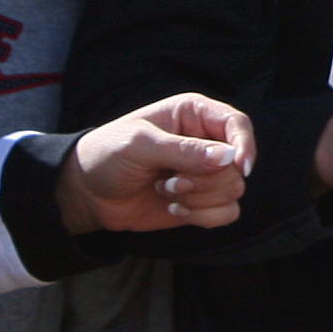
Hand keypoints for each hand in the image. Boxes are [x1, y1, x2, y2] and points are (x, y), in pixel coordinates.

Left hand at [57, 94, 252, 232]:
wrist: (88, 193)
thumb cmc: (108, 155)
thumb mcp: (140, 146)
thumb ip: (183, 151)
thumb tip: (228, 157)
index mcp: (193, 114)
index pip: (237, 124)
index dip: (244, 145)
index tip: (238, 167)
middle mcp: (205, 142)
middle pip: (236, 165)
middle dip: (205, 181)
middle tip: (170, 182)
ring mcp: (205, 174)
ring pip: (234, 191)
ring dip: (199, 199)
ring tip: (165, 191)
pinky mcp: (202, 201)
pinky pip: (226, 214)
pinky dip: (203, 217)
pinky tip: (174, 209)